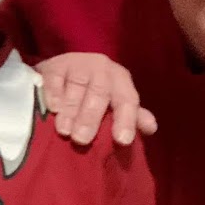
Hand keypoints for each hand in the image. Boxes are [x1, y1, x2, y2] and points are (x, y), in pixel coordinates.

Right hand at [36, 52, 157, 145]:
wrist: (65, 72)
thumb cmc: (94, 94)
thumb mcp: (114, 104)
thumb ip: (131, 117)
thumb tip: (151, 127)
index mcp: (120, 80)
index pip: (127, 100)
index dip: (126, 120)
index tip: (122, 140)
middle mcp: (102, 68)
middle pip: (100, 93)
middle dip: (90, 117)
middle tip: (82, 140)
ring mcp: (78, 64)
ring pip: (77, 86)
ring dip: (70, 110)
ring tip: (64, 130)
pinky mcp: (56, 64)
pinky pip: (56, 78)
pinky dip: (54, 94)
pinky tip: (52, 108)